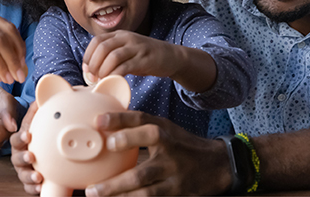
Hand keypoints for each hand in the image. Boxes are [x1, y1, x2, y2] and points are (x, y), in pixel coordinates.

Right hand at [10, 102, 42, 194]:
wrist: (33, 146)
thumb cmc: (33, 133)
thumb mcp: (33, 122)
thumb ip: (35, 111)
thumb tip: (40, 97)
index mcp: (19, 141)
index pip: (16, 138)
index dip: (21, 137)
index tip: (28, 135)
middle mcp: (19, 155)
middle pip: (17, 158)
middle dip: (24, 158)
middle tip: (31, 156)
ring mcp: (23, 169)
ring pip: (22, 174)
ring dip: (29, 175)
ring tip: (38, 176)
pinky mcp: (29, 181)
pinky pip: (28, 187)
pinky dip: (34, 188)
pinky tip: (41, 188)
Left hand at [82, 31, 180, 81]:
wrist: (171, 56)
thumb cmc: (145, 57)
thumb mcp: (127, 50)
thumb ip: (111, 54)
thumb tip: (91, 69)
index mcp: (120, 35)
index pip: (96, 41)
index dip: (88, 55)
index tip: (86, 70)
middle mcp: (127, 38)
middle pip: (102, 47)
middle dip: (93, 64)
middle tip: (92, 78)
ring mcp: (136, 48)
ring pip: (112, 57)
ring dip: (103, 71)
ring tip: (101, 81)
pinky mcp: (144, 59)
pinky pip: (125, 67)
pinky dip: (115, 75)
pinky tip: (113, 82)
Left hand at [85, 111, 231, 195]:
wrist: (217, 164)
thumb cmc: (181, 144)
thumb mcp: (165, 128)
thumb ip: (139, 126)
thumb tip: (104, 123)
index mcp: (165, 131)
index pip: (141, 122)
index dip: (119, 120)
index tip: (98, 122)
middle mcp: (170, 153)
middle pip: (141, 169)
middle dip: (116, 179)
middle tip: (92, 184)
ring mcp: (174, 176)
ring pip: (145, 190)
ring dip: (119, 194)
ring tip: (96, 194)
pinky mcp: (177, 193)